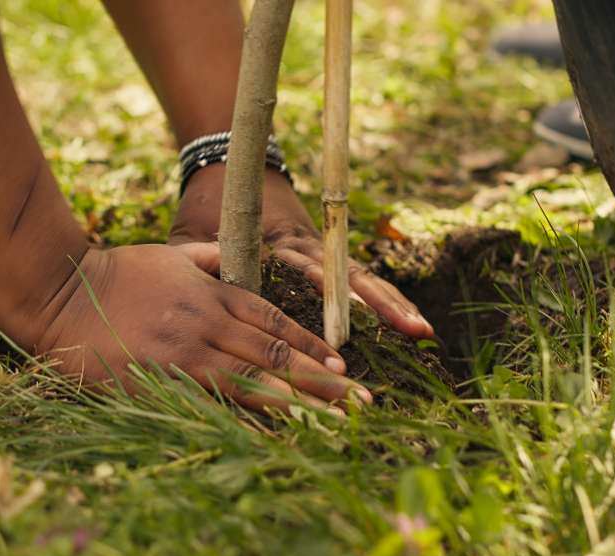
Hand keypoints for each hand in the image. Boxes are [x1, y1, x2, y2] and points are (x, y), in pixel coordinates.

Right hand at [34, 243, 370, 413]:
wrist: (63, 294)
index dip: (312, 345)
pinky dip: (246, 416)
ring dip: (298, 402)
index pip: (274, 323)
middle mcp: (206, 324)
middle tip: (361, 401)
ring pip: (253, 383)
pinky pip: (211, 403)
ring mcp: (184, 355)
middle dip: (322, 380)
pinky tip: (274, 430)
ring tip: (333, 420)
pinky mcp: (159, 383)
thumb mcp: (169, 254)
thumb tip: (235, 258)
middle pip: (274, 356)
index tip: (342, 365)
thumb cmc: (116, 271)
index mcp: (211, 293)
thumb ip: (207, 256)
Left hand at [168, 164, 433, 339]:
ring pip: (361, 277)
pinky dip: (386, 297)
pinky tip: (411, 322)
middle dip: (379, 305)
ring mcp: (320, 247)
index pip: (307, 270)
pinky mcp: (326, 253)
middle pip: (347, 275)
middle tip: (411, 331)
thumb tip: (192, 304)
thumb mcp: (191, 238)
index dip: (330, 298)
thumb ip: (195, 267)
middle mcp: (304, 243)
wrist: (232, 164)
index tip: (348, 328)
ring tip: (423, 332)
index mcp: (272, 241)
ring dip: (392, 303)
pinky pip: (360, 277)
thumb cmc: (205, 209)